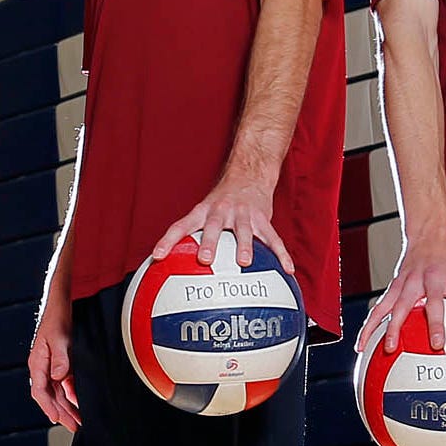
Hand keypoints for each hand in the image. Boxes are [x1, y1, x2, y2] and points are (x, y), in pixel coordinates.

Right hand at [28, 297, 78, 431]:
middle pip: (49, 396)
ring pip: (57, 392)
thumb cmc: (57, 317)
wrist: (62, 303)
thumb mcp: (60, 337)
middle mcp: (43, 367)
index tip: (57, 419)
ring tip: (79, 420)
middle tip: (74, 426)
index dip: (49, 407)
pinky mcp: (62, 363)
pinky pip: (65, 384)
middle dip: (61, 412)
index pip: (40, 391)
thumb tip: (59, 377)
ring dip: (67, 406)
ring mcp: (52, 366)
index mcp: (38, 363)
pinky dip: (72, 394)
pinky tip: (79, 402)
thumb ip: (60, 358)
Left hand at [151, 162, 287, 276]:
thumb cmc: (222, 202)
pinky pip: (273, 238)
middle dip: (209, 242)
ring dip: (245, 246)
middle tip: (205, 260)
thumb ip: (190, 236)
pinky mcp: (262, 219)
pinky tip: (288, 270)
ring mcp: (243, 214)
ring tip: (244, 262)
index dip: (167, 241)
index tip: (157, 257)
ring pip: (244, 231)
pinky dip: (281, 254)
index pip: (181, 226)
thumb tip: (170, 266)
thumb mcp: (203, 212)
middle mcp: (221, 211)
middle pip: (213, 226)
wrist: (249, 175)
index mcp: (203, 212)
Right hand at [357, 231, 445, 355]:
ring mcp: (410, 283)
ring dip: (393, 326)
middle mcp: (433, 280)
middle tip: (437, 344)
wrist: (431, 235)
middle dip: (435, 322)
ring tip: (389, 348)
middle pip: (433, 303)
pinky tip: (362, 347)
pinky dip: (370, 326)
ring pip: (400, 306)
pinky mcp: (394, 287)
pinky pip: (380, 308)